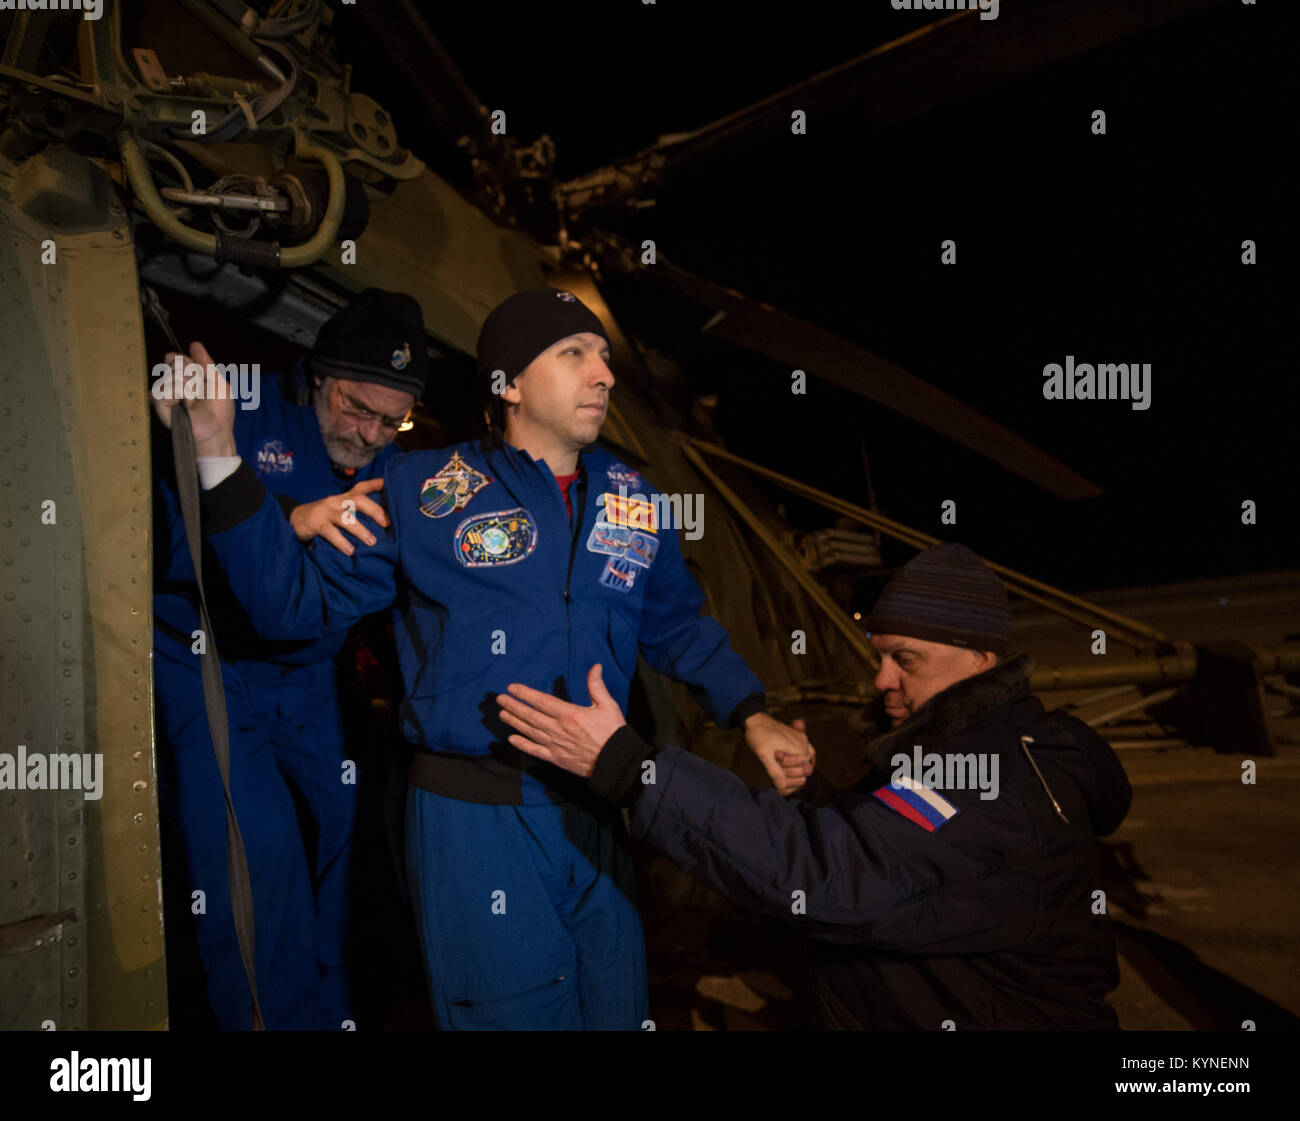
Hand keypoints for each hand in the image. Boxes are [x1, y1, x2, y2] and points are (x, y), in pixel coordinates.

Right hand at [152, 342, 236, 456]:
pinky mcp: (160, 405)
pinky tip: (184, 404)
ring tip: (193, 401)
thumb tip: (194, 344)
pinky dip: (178, 394)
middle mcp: (172, 384)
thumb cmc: (219, 411)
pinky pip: (163, 389)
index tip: (199, 373)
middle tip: (199, 392)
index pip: (177, 358)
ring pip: (171, 375)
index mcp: (184, 378)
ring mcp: (165, 395)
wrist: (217, 431)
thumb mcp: (218, 382)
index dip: (187, 362)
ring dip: (189, 387)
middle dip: (193, 376)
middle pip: (175, 364)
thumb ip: (206, 362)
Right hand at [289, 478, 387, 554]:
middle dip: (374, 510)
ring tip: (371, 542)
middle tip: (387, 523)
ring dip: (359, 530)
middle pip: (357, 500)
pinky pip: (329, 532)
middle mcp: (336, 501)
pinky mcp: (315, 523)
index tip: (389, 483)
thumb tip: (382, 522)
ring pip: (344, 517)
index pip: (362, 488)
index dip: (376, 484)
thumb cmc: (324, 517)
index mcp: (343, 498)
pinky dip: (340, 541)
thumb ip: (356, 512)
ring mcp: (325, 511)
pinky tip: (350, 551)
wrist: (293, 520)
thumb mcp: (339, 510)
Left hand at [497, 664, 626, 777]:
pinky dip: (522, 745)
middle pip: (530, 715)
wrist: (616, 762)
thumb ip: (597, 685)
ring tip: (502, 714)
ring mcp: (555, 745)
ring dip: (514, 722)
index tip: (512, 688)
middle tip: (500, 699)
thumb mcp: (608, 705)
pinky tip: (512, 739)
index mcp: (569, 714)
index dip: (524, 693)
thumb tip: (595, 666)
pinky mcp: (556, 759)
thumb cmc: (613, 732)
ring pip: (529, 731)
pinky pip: (535, 751)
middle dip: (513, 706)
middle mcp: (558, 729)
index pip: (541, 701)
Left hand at [744, 713, 814, 795]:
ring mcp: (801, 740)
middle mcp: (804, 744)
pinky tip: (785, 766)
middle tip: (777, 773)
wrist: (754, 719)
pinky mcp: (796, 737)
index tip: (778, 778)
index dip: (791, 778)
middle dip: (792, 774)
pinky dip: (796, 761)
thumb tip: (782, 786)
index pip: (804, 772)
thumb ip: (775, 771)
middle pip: (805, 768)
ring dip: (793, 769)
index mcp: (799, 748)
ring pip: (804, 761)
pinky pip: (802, 753)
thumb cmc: (759, 736)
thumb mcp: (764, 755)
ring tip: (779, 769)